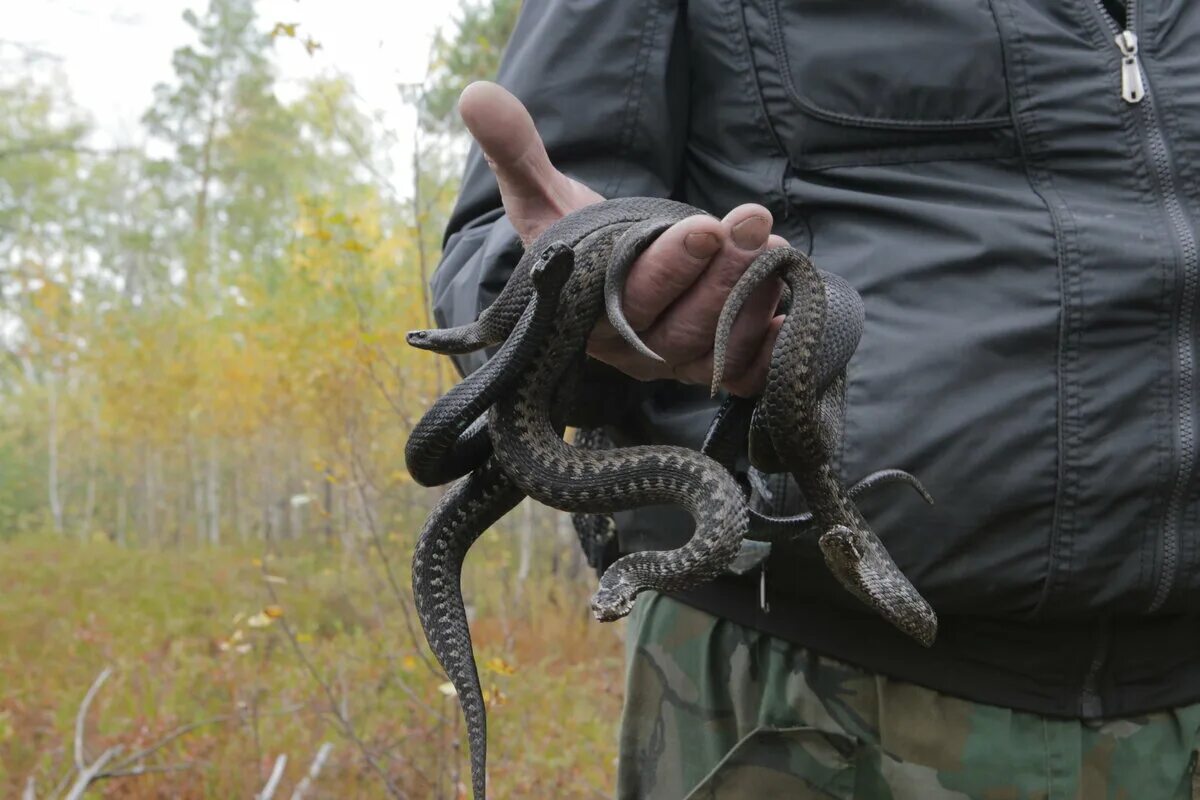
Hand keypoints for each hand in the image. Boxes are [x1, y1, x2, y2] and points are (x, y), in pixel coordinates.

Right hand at [459, 81, 784, 395]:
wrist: (598, 277)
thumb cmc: (574, 236)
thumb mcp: (540, 196)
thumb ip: (517, 152)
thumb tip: (476, 95)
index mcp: (585, 311)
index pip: (631, 292)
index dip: (672, 265)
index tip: (708, 227)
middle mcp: (626, 346)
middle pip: (680, 324)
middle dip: (724, 274)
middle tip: (756, 226)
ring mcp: (667, 361)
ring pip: (713, 347)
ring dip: (750, 303)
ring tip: (775, 255)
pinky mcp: (703, 368)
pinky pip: (739, 376)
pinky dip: (767, 356)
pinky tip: (793, 320)